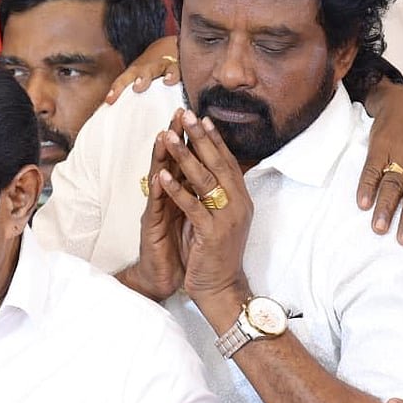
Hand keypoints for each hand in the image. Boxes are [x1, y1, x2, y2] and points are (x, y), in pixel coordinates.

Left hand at [105, 36, 178, 104]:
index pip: (124, 80)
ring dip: (164, 73)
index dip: (117, 89)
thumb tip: (113, 114)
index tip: (109, 100)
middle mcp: (150, 67)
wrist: (174, 46)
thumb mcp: (140, 79)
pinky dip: (177, 74)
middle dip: (140, 78)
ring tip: (165, 81)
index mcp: (136, 72)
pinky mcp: (181, 66)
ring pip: (162, 67)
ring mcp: (166, 65)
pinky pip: (180, 69)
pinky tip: (174, 80)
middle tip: (137, 87)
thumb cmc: (152, 71)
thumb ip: (130, 97)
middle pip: (142, 71)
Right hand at [118, 116, 186, 301]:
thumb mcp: (195, 216)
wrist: (167, 277)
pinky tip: (159, 176)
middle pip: (172, 161)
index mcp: (181, 193)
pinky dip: (158, 191)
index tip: (201, 116)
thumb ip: (198, 195)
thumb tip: (214, 175)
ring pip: (159, 178)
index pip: (188, 160)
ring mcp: (158, 210)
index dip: (193, 139)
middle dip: (176, 137)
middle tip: (180, 113)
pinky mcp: (152, 227)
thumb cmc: (182, 248)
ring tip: (164, 135)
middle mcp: (167, 198)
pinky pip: (156, 206)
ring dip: (161, 157)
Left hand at [159, 109, 253, 309]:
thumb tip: (212, 171)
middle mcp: (239, 204)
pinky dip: (176, 190)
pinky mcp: (212, 233)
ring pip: (205, 180)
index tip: (202, 117)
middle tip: (186, 114)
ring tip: (168, 137)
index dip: (215, 139)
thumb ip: (219, 196)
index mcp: (241, 199)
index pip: (228, 161)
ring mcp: (227, 218)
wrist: (220, 288)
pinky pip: (192, 206)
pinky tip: (161, 176)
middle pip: (218, 163)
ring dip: (185, 156)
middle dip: (201, 138)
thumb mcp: (221, 219)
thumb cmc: (215, 253)